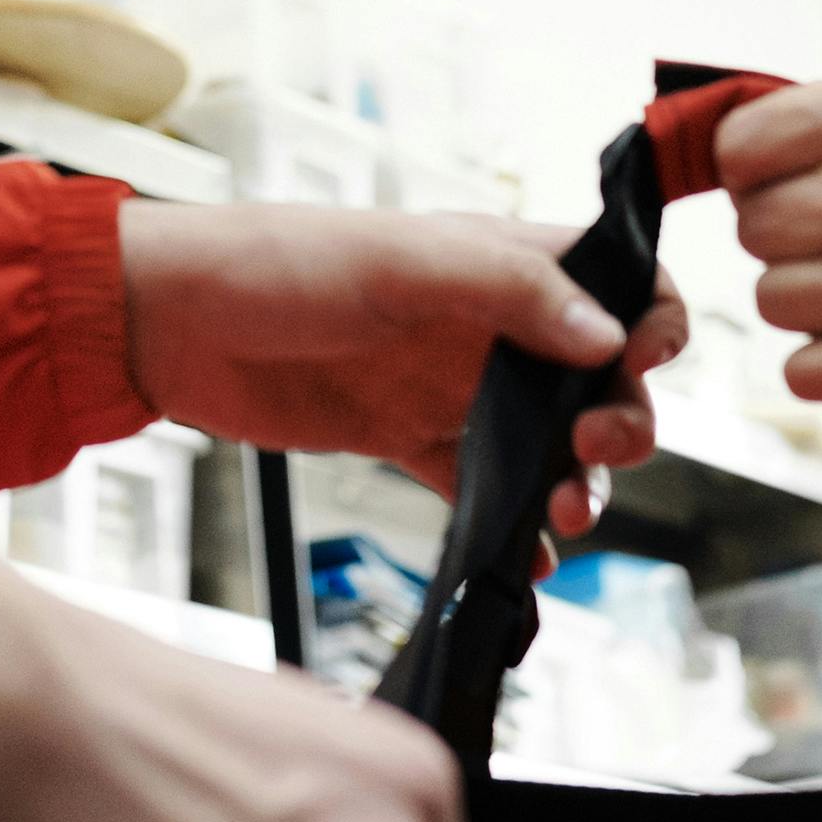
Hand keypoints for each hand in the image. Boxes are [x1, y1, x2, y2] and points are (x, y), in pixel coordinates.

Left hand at [117, 202, 681, 544]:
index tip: (644, 362)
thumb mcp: (401, 263)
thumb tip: (607, 338)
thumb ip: (508, 292)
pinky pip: (482, 488)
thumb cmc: (278, 263)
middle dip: (621, 420)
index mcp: (500, 262)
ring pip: (550, 442)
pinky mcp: (406, 438)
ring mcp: (451, 385)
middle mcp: (489, 323)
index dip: (650, 321)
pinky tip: (525, 559)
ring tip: (561, 513)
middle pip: (599, 377)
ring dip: (576, 482)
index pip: (615, 281)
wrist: (171, 323)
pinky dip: (513, 525)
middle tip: (593, 450)